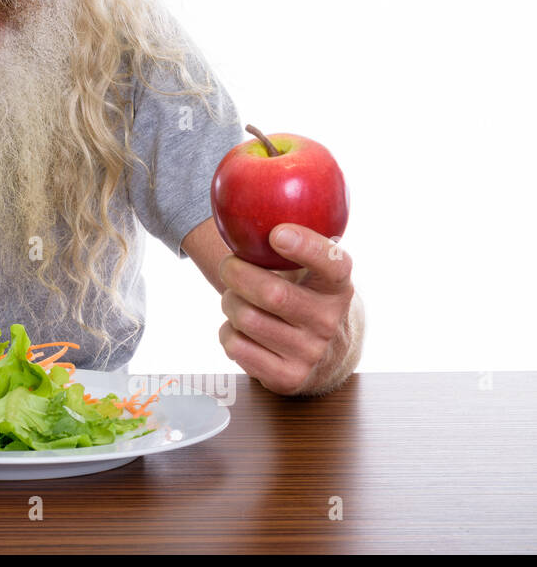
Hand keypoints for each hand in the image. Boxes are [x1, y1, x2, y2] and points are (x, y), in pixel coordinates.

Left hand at [218, 223, 357, 395]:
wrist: (326, 358)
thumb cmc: (306, 299)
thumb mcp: (313, 272)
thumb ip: (296, 242)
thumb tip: (255, 188)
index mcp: (339, 286)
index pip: (332, 263)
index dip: (305, 247)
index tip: (277, 233)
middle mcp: (330, 321)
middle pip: (272, 294)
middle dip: (237, 274)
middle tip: (229, 266)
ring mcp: (311, 353)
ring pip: (248, 319)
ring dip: (230, 303)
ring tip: (236, 299)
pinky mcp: (288, 378)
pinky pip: (236, 346)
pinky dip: (228, 332)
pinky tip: (242, 329)